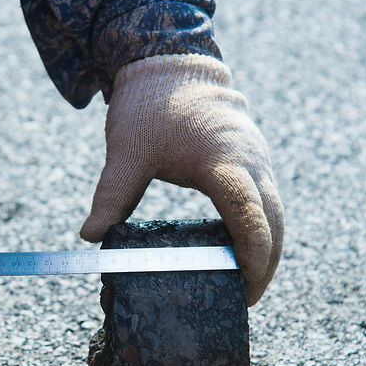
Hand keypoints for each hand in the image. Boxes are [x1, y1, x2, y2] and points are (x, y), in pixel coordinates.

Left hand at [80, 54, 283, 304]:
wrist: (175, 64)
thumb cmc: (151, 104)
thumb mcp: (127, 149)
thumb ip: (112, 193)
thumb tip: (89, 236)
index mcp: (223, 160)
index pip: (249, 214)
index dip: (251, 255)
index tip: (244, 286)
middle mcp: (251, 162)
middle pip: (273, 223)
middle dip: (265, 265)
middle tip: (246, 301)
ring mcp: (258, 161)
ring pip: (276, 215)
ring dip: (267, 251)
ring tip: (245, 286)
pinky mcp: (255, 162)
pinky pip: (267, 204)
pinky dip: (261, 232)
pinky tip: (240, 255)